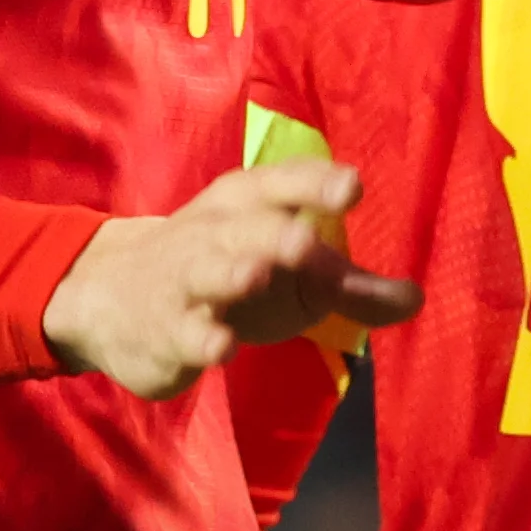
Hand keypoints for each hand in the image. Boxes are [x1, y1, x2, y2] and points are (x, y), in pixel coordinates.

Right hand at [40, 158, 420, 400]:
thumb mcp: (287, 272)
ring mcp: (187, 279)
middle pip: (248, 227)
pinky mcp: (166, 328)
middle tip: (305, 241)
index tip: (352, 186)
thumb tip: (417, 300)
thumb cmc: (226, 272)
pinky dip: (202, 339)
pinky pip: (185, 331)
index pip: (284, 184)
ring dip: (232, 272)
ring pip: (209, 271)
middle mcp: (216, 232)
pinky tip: (222, 347)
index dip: (316, 183)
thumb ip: (350, 287)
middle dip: (275, 233)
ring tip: (255, 274)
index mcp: (249, 203)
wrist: (113, 295)